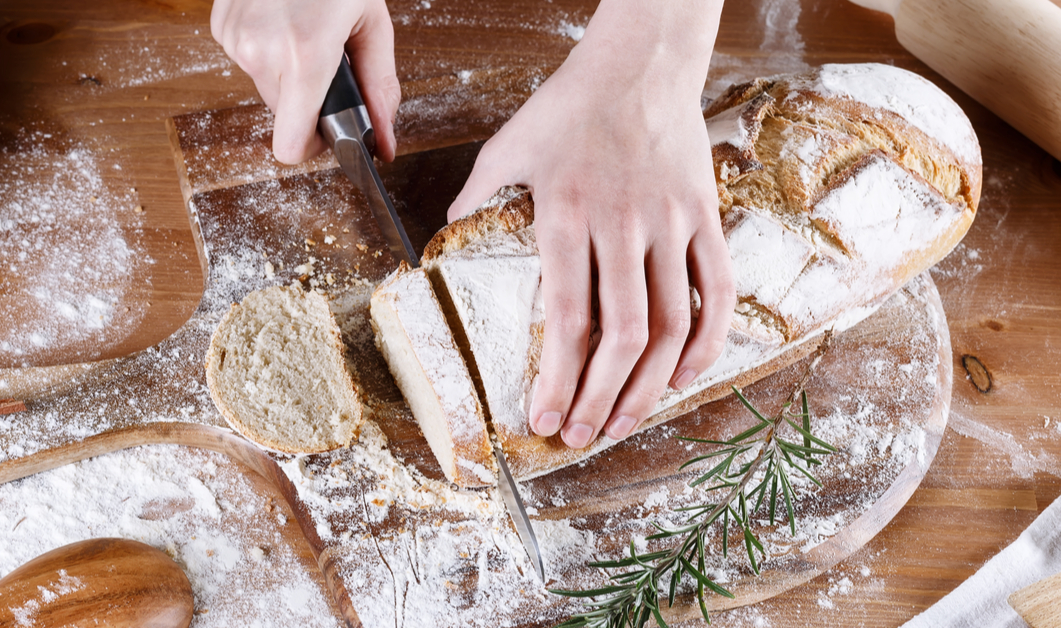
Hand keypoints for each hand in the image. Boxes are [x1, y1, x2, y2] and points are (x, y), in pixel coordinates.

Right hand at [210, 0, 400, 163]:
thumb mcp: (372, 26)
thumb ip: (380, 90)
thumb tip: (384, 143)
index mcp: (305, 57)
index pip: (290, 146)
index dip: (311, 147)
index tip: (326, 132)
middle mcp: (263, 52)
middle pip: (284, 116)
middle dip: (307, 99)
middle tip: (326, 62)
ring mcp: (236, 39)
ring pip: (266, 88)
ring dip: (287, 74)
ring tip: (304, 33)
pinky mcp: (221, 27)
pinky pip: (248, 62)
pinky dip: (268, 51)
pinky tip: (282, 21)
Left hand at [446, 0, 732, 447]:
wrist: (641, 63)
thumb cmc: (570, 105)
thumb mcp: (508, 144)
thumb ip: (476, 193)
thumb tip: (441, 230)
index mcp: (567, 216)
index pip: (566, 318)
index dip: (558, 378)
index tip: (545, 420)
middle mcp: (623, 227)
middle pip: (621, 336)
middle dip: (600, 399)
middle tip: (583, 436)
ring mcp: (671, 224)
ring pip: (671, 324)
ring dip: (650, 385)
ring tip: (626, 422)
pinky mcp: (706, 217)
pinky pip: (717, 290)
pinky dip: (708, 340)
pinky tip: (686, 375)